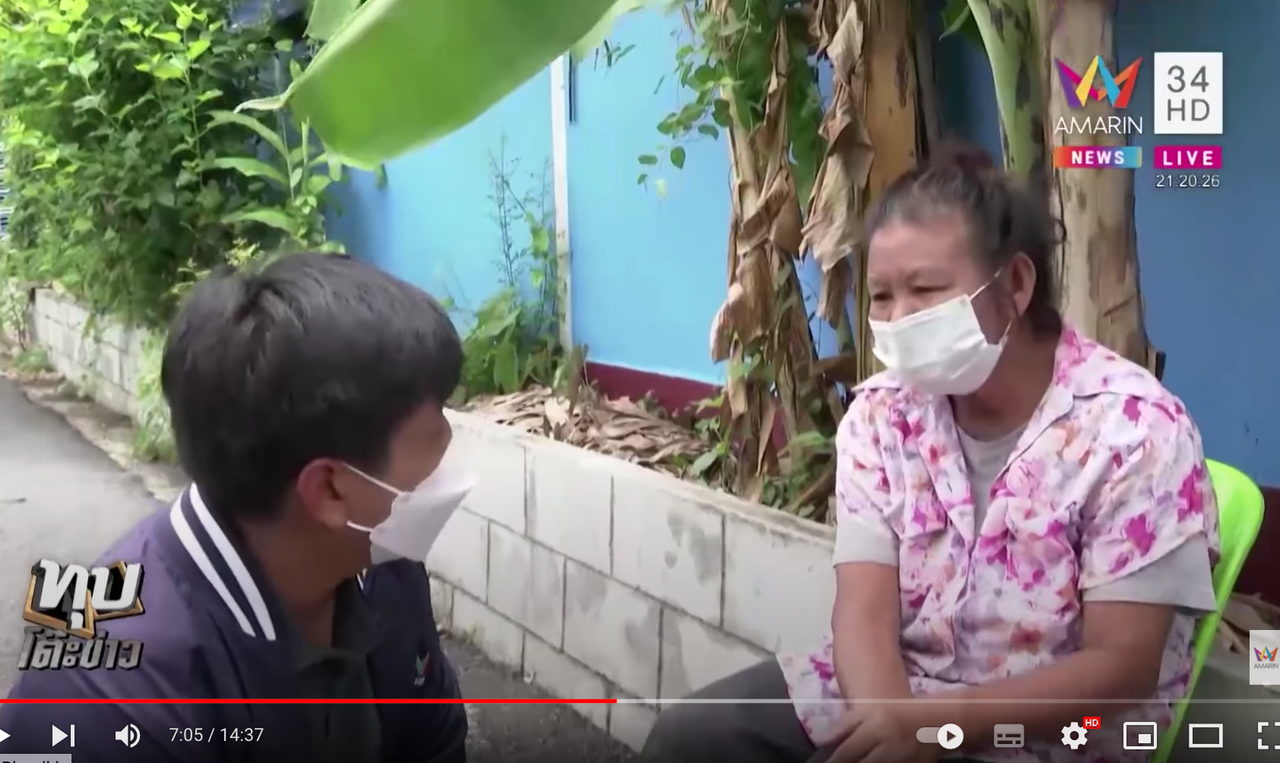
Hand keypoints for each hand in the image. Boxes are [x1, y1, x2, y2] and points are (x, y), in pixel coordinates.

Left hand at [826, 702, 941, 762]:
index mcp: (876, 728)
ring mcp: (902, 762)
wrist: (935, 723)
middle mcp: (890, 747)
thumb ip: (844, 725)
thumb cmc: (896, 714)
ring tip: (859, 762)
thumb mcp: (869, 712)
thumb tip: (821, 742)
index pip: (847, 752)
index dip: (833, 762)